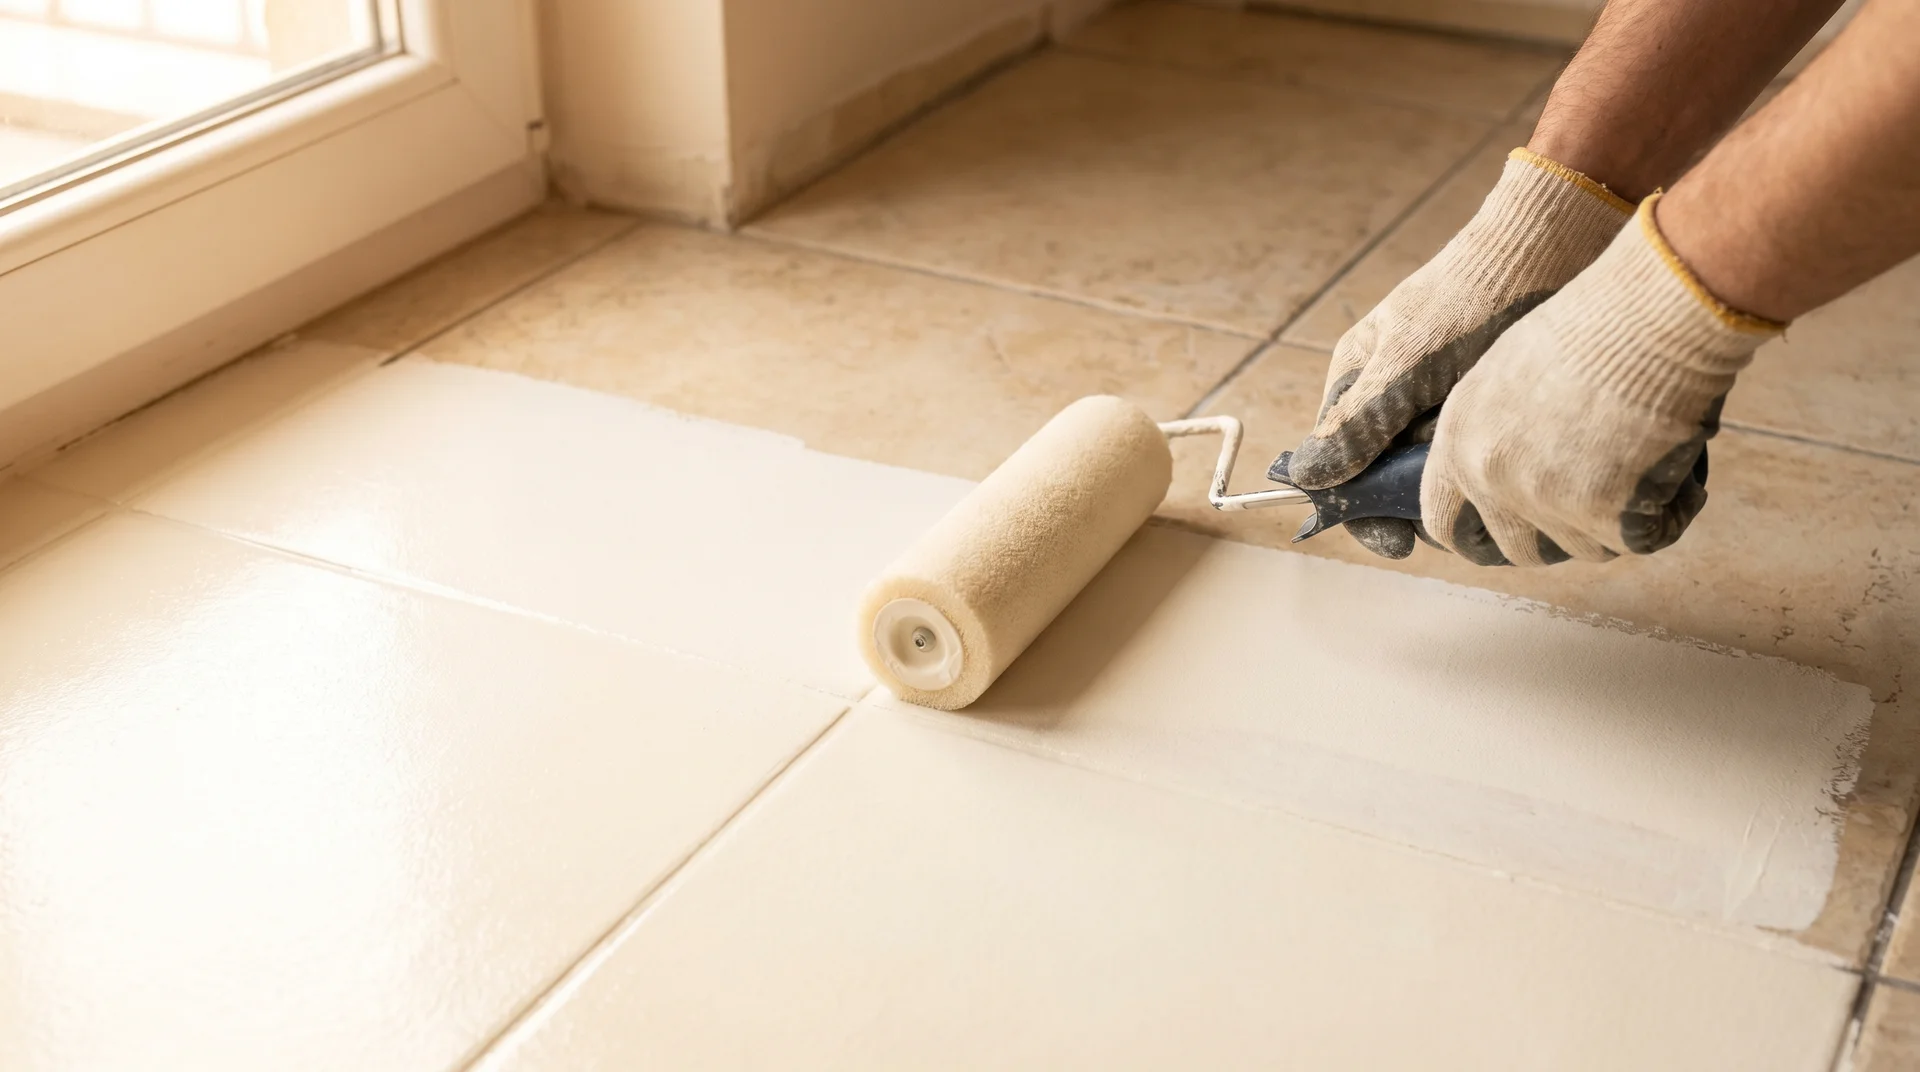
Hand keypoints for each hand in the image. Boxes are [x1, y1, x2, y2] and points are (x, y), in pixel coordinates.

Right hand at [1289, 149, 1630, 558]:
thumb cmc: (1469, 299)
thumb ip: (1360, 424)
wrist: (1553, 245)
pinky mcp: (1485, 401)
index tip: (1400, 542)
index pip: (1338, 467)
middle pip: (1387, 476)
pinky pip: (1475, 452)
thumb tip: (1306, 479)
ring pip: (1434, 470)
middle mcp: (1392, 397)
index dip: (1362, 512)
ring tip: (1492, 504)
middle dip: (1416, 507)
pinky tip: (1515, 481)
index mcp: (1356, 383)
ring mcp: (1439, 400)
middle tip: (1461, 527)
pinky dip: (1488, 471)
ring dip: (1456, 493)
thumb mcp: (1407, 365)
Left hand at [1422, 194, 1782, 565]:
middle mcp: (1489, 476)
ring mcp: (1542, 499)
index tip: (1506, 535)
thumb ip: (1494, 430)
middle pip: (1516, 550)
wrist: (1645, 314)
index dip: (1478, 536)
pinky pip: (1640, 538)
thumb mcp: (1509, 372)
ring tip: (1642, 475)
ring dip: (1612, 526)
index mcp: (1460, 440)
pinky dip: (1667, 514)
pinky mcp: (1601, 513)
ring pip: (1582, 548)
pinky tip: (1679, 479)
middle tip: (1593, 517)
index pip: (1443, 522)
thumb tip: (1506, 473)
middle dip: (1553, 542)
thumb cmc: (1591, 325)